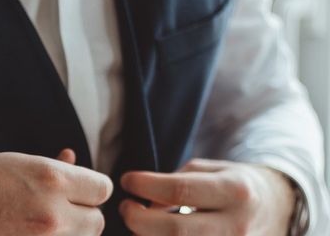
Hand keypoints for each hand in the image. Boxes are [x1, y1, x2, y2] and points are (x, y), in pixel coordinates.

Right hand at [0, 149, 112, 235]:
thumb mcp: (23, 162)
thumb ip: (58, 167)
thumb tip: (75, 160)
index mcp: (53, 180)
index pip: (103, 189)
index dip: (92, 188)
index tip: (80, 190)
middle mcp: (53, 213)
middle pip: (97, 221)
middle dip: (83, 214)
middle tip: (61, 208)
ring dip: (71, 232)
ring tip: (43, 222)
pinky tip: (32, 232)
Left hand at [119, 158, 295, 235]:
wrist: (275, 210)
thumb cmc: (232, 184)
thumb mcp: (210, 171)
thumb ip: (177, 182)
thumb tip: (145, 203)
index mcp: (234, 191)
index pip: (180, 191)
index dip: (145, 186)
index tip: (126, 181)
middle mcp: (237, 225)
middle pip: (176, 231)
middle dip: (139, 220)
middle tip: (125, 208)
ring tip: (137, 225)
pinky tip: (153, 235)